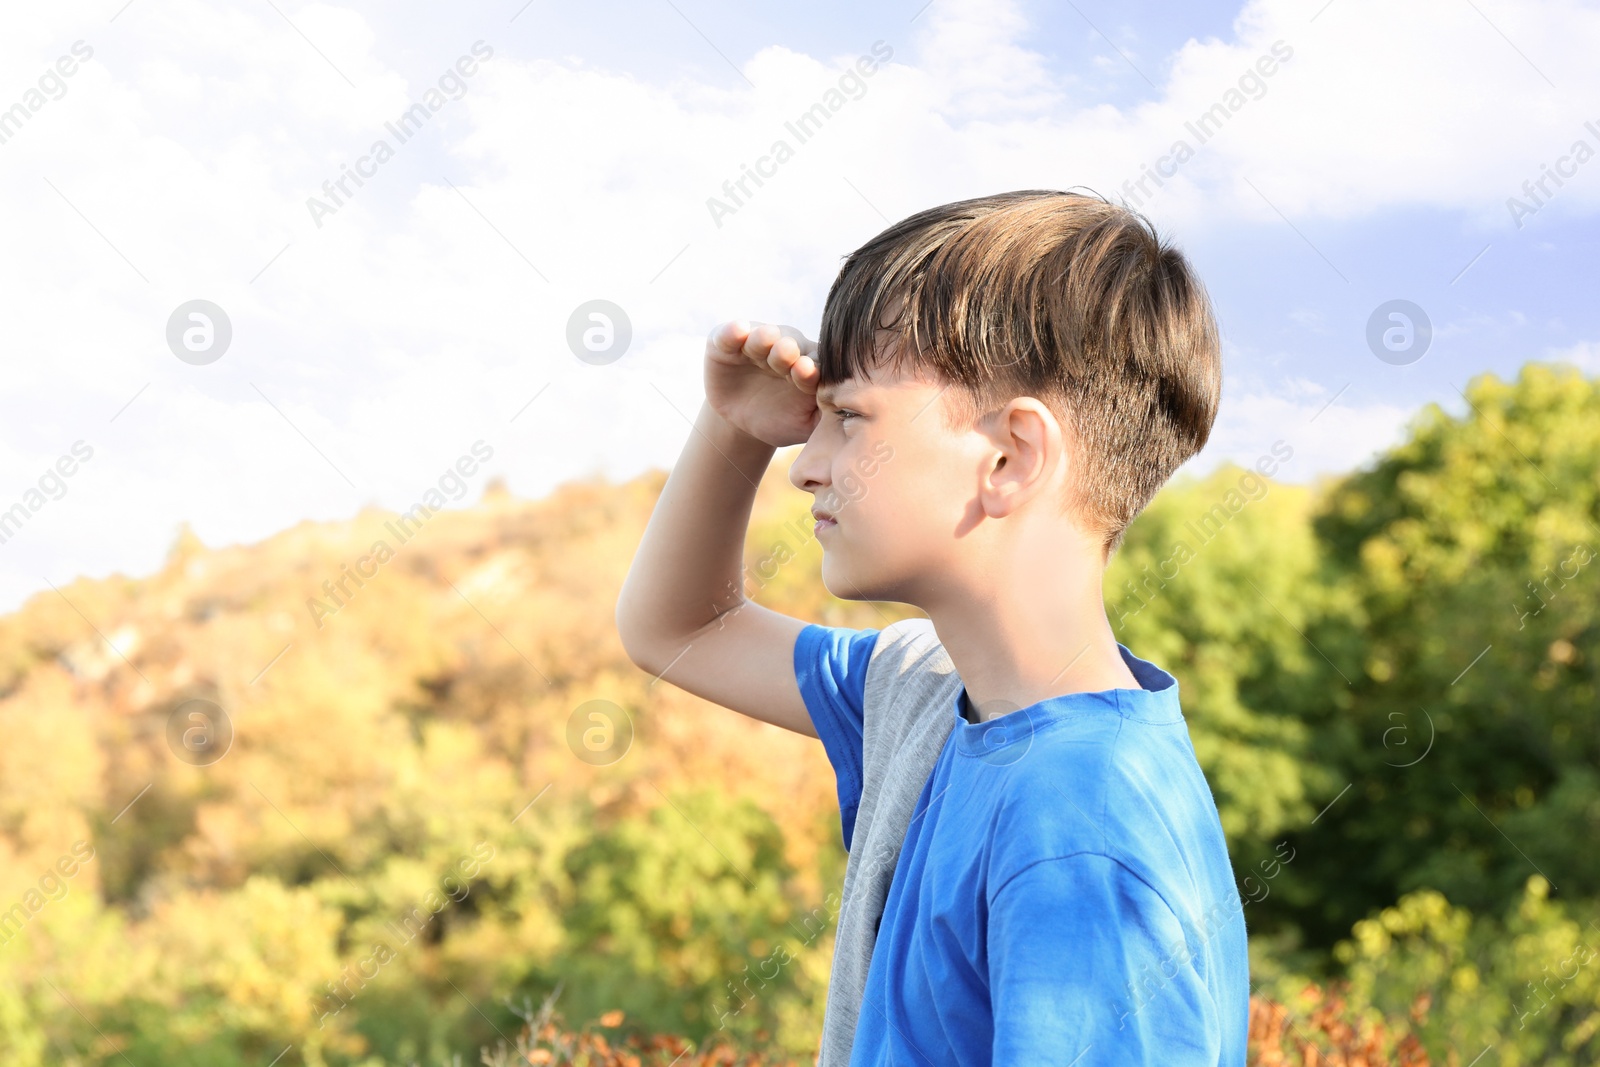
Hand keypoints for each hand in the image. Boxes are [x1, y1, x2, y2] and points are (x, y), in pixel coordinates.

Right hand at [704, 321, 820, 447]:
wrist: (743, 422)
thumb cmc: (783, 421)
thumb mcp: (806, 425)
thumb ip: (826, 419)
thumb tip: (852, 422)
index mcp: (809, 366)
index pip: (813, 365)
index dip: (809, 369)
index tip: (806, 371)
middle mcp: (785, 349)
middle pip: (789, 346)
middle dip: (787, 350)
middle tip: (787, 352)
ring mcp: (756, 344)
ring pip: (762, 337)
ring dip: (764, 338)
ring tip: (765, 339)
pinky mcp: (727, 344)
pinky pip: (729, 335)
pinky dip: (732, 332)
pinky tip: (737, 330)